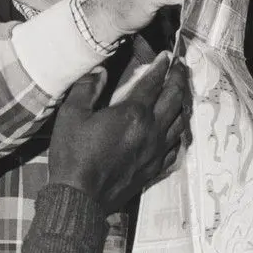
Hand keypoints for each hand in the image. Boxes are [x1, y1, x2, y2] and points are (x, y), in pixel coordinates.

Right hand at [49, 53, 189, 213]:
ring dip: (182, 103)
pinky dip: (178, 131)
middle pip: (174, 98)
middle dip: (178, 79)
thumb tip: (99, 71)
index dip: (160, 66)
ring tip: (180, 93)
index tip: (165, 55)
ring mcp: (156, 150)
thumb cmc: (74, 156)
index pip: (153, 82)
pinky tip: (174, 128)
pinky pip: (175, 145)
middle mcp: (151, 129)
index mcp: (132, 113)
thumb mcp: (71, 115)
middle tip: (179, 67)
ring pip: (180, 121)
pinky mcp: (154, 168)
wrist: (80, 197)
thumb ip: (86, 88)